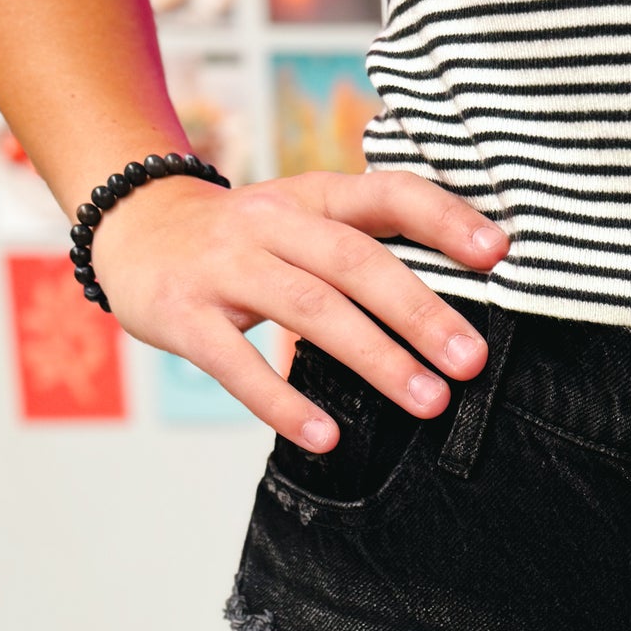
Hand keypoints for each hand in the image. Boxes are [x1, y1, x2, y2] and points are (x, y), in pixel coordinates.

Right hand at [88, 167, 510, 449]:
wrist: (131, 229)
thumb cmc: (244, 241)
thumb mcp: (303, 224)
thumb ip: (367, 251)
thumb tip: (459, 313)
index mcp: (312, 196)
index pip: (387, 194)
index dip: (443, 218)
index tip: (498, 253)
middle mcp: (271, 222)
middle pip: (355, 261)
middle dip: (419, 312)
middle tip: (472, 361)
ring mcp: (224, 266)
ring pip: (309, 308)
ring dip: (375, 358)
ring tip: (428, 402)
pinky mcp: (182, 314)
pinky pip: (236, 363)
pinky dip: (284, 403)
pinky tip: (327, 437)